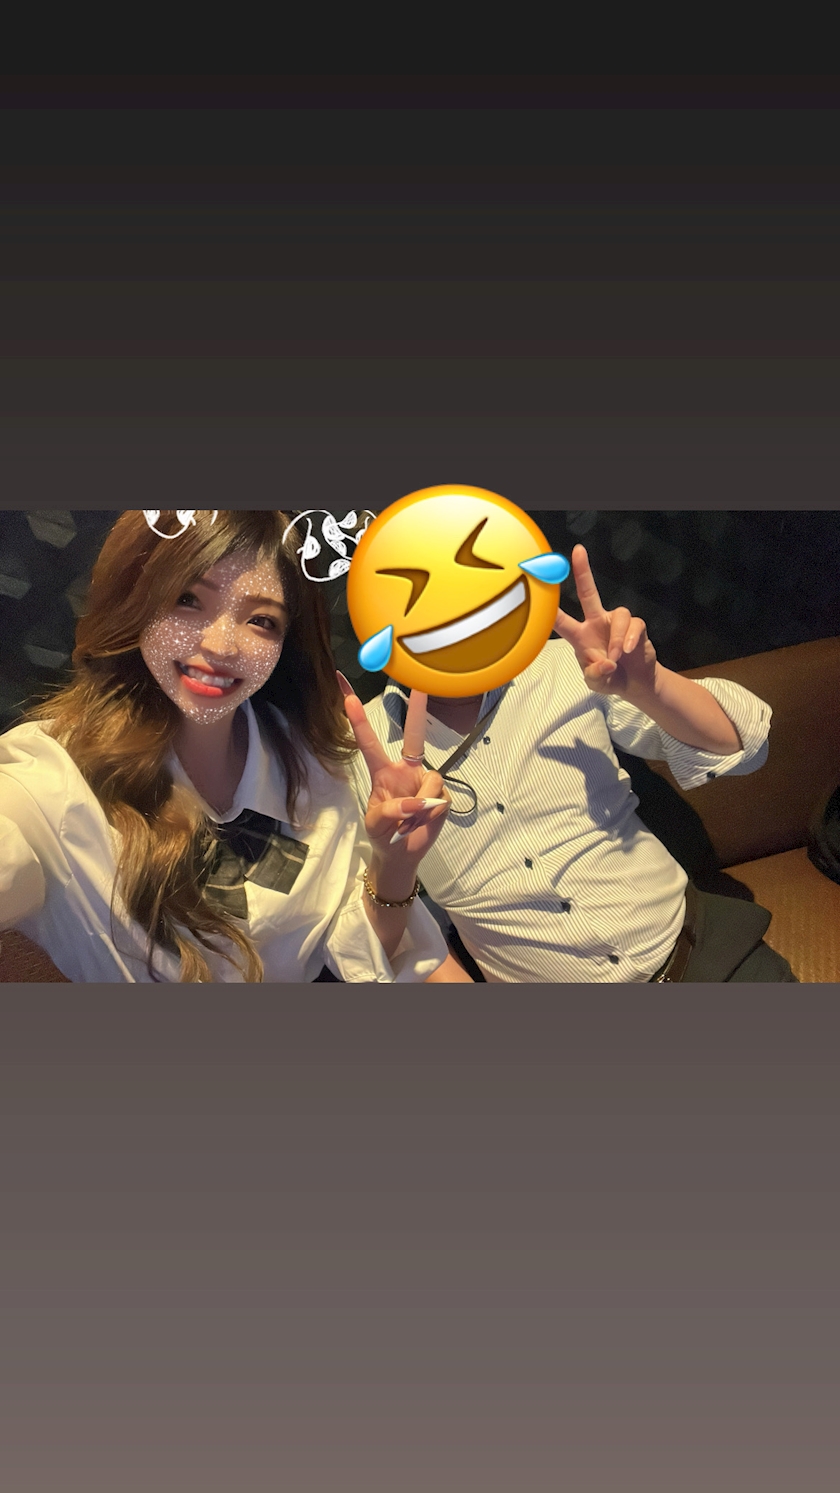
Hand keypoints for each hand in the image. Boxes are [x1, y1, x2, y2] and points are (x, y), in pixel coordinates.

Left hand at [338, 673, 450, 868]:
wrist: (402, 855)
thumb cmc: (383, 835)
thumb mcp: (375, 825)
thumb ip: (389, 811)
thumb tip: (413, 802)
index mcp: (383, 772)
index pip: (369, 742)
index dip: (358, 719)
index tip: (348, 696)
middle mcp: (406, 770)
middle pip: (415, 735)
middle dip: (419, 709)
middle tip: (420, 685)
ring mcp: (425, 782)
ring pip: (431, 779)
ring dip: (420, 805)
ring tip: (409, 822)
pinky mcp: (442, 795)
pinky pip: (439, 798)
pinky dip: (430, 814)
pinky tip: (423, 822)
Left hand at [552, 544, 657, 699]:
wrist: (636, 683)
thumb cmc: (609, 678)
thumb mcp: (596, 683)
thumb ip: (596, 675)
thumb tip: (606, 663)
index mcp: (580, 636)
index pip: (561, 621)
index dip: (549, 608)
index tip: (540, 587)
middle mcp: (596, 622)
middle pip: (588, 592)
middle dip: (583, 571)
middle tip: (577, 551)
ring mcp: (616, 622)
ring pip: (618, 614)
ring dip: (616, 638)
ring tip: (616, 657)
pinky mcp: (635, 626)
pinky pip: (633, 624)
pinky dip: (629, 638)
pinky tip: (627, 650)